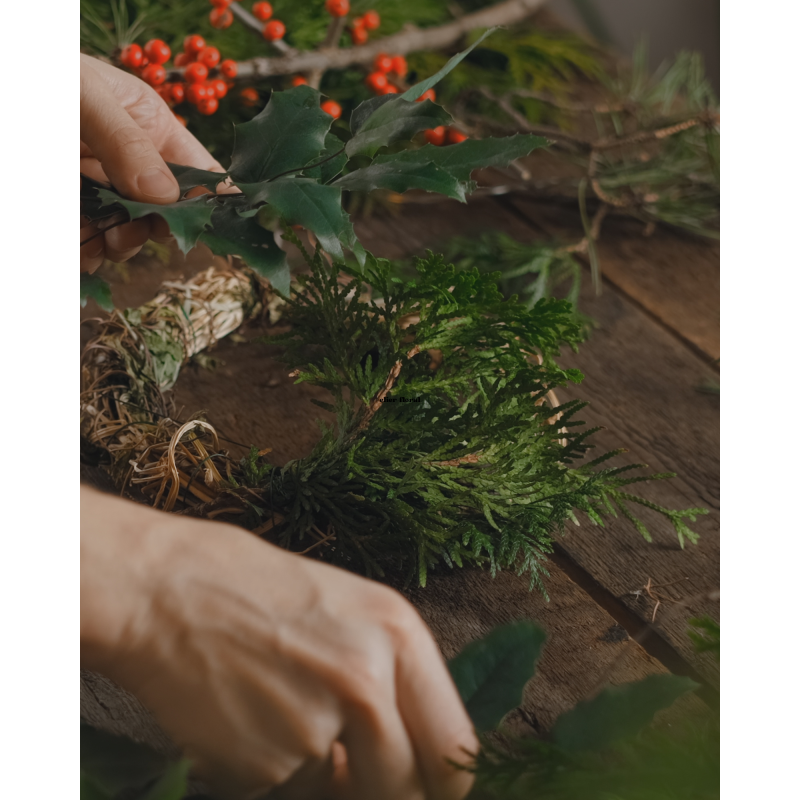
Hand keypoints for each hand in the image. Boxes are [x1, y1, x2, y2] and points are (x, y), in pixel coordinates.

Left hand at [80, 55, 223, 271]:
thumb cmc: (39, 74)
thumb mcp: (84, 96)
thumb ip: (127, 143)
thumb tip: (166, 196)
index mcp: (151, 128)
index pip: (201, 172)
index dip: (210, 202)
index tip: (203, 228)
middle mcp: (132, 162)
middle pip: (166, 212)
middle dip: (152, 229)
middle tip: (129, 234)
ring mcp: (102, 187)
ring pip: (128, 232)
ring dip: (118, 245)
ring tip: (98, 242)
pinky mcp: (76, 208)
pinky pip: (91, 240)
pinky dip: (86, 252)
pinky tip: (77, 249)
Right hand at [81, 487, 476, 799]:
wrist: (166, 589)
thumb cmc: (256, 589)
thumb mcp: (348, 610)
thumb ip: (391, 680)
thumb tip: (411, 755)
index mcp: (399, 635)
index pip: (455, 749)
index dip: (448, 785)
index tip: (434, 790)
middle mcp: (368, 681)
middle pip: (406, 789)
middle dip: (381, 786)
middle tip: (348, 758)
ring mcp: (315, 727)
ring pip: (341, 793)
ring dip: (322, 775)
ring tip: (281, 706)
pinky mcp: (264, 765)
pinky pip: (288, 791)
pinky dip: (273, 771)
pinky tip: (247, 716)